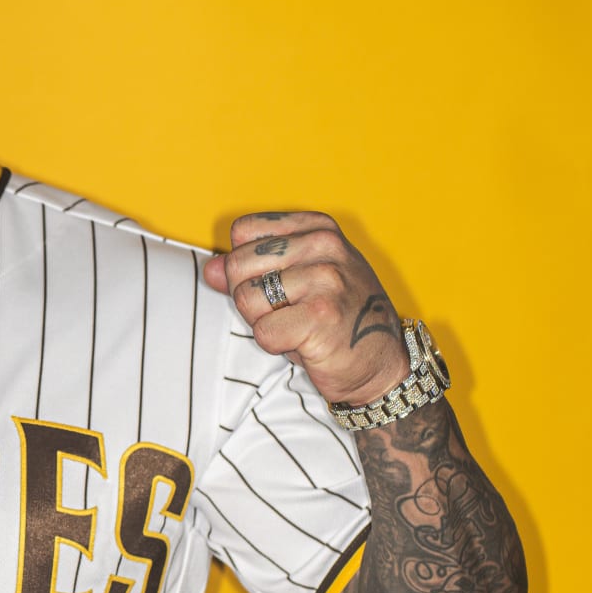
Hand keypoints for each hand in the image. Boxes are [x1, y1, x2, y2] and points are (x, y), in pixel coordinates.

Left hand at [203, 211, 409, 406]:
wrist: (381, 364)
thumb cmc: (337, 319)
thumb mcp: (297, 281)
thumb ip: (252, 269)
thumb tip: (209, 269)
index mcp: (318, 228)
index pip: (242, 232)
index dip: (246, 266)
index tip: (278, 283)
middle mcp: (324, 246)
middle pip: (237, 266)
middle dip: (251, 298)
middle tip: (288, 312)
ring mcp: (325, 279)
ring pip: (245, 300)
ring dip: (264, 323)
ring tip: (298, 326)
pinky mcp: (321, 316)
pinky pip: (262, 332)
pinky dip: (276, 345)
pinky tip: (305, 343)